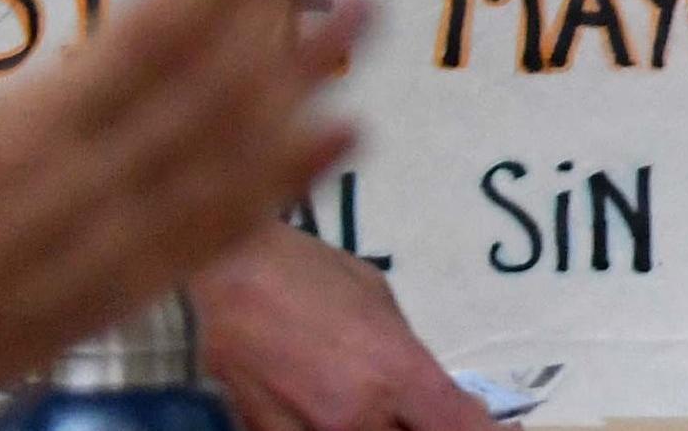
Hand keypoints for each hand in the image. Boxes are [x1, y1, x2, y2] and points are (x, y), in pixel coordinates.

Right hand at [0, 0, 363, 406]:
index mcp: (7, 149)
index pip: (142, 42)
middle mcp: (71, 202)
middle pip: (204, 84)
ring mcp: (103, 256)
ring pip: (229, 158)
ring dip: (306, 75)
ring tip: (364, 3)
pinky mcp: (116, 300)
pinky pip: (217, 237)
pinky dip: (287, 182)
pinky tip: (345, 128)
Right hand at [188, 225, 486, 430]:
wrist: (229, 273)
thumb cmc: (311, 273)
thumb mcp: (380, 304)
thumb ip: (405, 357)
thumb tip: (427, 393)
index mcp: (398, 372)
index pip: (459, 426)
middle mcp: (356, 415)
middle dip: (420, 427)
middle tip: (420, 411)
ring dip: (375, 427)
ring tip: (370, 404)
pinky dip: (329, 429)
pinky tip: (329, 412)